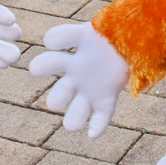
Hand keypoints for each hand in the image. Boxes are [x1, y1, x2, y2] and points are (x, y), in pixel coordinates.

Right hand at [30, 22, 127, 137]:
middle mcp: (76, 78)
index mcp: (69, 60)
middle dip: (58, 98)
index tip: (35, 68)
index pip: (53, 62)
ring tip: (70, 126)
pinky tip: (92, 133)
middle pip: (62, 92)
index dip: (44, 65)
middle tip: (54, 103)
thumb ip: (68, 35)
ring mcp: (91, 91)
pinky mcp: (107, 99)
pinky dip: (97, 125)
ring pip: (79, 108)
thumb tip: (47, 41)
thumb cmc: (108, 32)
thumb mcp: (88, 30)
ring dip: (74, 116)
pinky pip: (101, 115)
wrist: (129, 40)